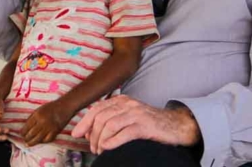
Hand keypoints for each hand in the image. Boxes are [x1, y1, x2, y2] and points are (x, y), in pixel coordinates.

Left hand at [21, 101, 73, 146]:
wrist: (65, 106)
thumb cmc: (51, 107)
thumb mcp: (39, 109)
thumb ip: (32, 117)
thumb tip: (25, 126)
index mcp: (37, 115)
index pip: (27, 126)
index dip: (23, 132)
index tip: (21, 134)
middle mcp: (42, 122)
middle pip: (32, 133)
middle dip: (26, 138)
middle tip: (24, 140)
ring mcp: (49, 127)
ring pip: (38, 138)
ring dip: (32, 142)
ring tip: (28, 144)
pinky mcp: (55, 131)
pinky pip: (47, 139)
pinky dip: (42, 142)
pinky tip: (39, 142)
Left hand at [71, 95, 200, 154]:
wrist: (175, 125)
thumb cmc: (149, 124)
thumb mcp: (128, 117)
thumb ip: (110, 120)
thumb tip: (88, 132)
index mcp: (121, 100)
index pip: (97, 108)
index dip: (84, 122)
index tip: (76, 134)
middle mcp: (127, 104)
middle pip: (101, 117)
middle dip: (92, 134)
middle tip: (92, 148)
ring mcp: (136, 113)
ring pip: (110, 124)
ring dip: (100, 140)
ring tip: (100, 151)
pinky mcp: (145, 125)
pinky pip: (124, 132)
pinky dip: (113, 141)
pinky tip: (108, 147)